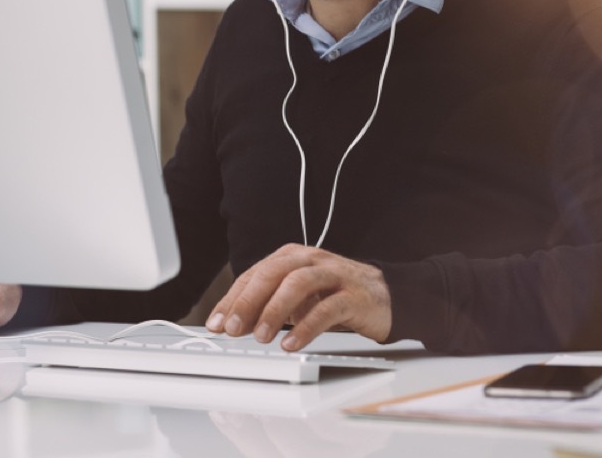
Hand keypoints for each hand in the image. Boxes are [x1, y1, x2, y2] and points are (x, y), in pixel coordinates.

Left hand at [205, 244, 391, 350]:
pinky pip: (327, 308)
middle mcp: (310, 260)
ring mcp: (333, 275)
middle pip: (272, 274)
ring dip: (274, 310)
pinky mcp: (354, 295)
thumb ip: (269, 304)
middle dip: (248, 302)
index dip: (232, 298)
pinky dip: (306, 327)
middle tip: (231, 329)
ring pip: (298, 284)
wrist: (385, 296)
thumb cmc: (334, 295)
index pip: (254, 274)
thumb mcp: (297, 297)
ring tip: (260, 337)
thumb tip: (233, 323)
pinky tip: (292, 343)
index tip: (216, 323)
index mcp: (291, 257)